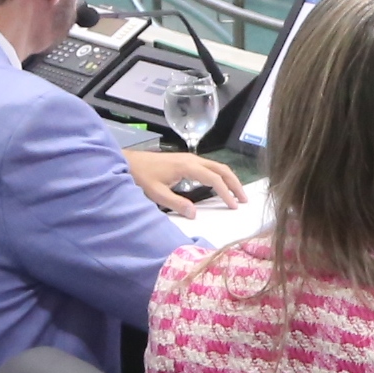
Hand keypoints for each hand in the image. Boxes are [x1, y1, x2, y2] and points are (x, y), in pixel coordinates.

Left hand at [126, 148, 244, 212]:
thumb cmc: (141, 176)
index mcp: (187, 166)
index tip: (233, 206)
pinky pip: (210, 167)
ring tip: (237, 194)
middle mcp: (192, 159)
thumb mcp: (156, 193)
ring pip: (217, 166)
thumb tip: (195, 214)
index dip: (226, 192)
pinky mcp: (187, 160)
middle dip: (235, 184)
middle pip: (222, 169)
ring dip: (229, 179)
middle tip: (244, 200)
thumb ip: (176, 203)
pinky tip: (221, 186)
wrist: (129, 162)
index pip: (214, 179)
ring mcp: (190, 158)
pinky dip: (220, 176)